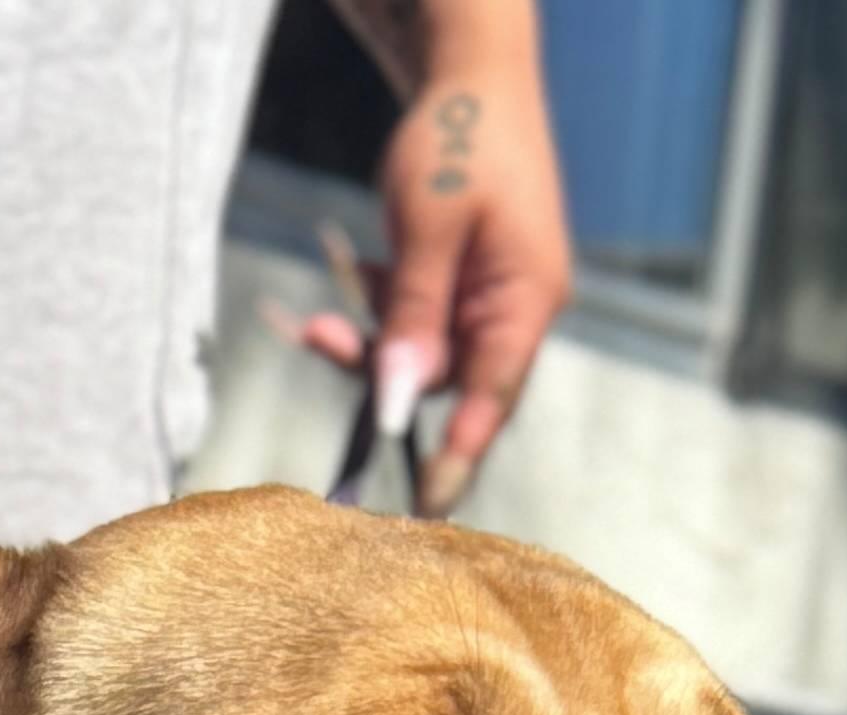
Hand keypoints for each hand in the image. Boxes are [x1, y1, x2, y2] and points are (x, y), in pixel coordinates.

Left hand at [300, 2, 572, 517]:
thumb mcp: (428, 228)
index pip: (492, 400)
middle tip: (319, 340)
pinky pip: (417, 326)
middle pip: (449, 384)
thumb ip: (414, 316)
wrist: (469, 72)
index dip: (456, 458)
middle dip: (383, 377)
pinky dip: (379, 319)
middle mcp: (515, 308)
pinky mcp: (461, 287)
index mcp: (526, 298)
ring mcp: (489, 298)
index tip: (423, 511)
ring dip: (370, 346)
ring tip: (320, 319)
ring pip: (423, 358)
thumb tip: (399, 400)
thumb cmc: (457, 137)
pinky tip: (348, 287)